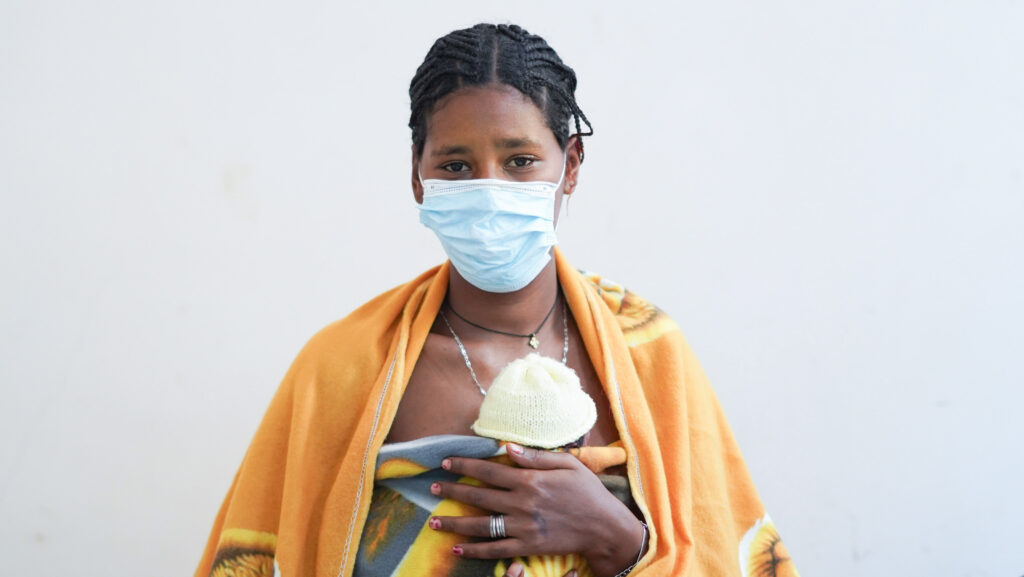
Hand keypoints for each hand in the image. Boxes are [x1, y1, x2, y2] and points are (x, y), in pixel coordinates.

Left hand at [429, 443, 644, 576]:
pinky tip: (457, 547)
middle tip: (433, 487)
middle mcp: (522, 503)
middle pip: (478, 495)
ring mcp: (523, 527)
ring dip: (455, 522)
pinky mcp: (527, 547)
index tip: (446, 462)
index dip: (465, 465)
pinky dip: (474, 551)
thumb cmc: (588, 492)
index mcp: (530, 480)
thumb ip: (535, 457)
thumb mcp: (568, 464)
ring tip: (434, 520)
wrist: (605, 527)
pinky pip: (495, 550)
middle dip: (452, 491)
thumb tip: (507, 447)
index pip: (489, 470)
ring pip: (480, 525)